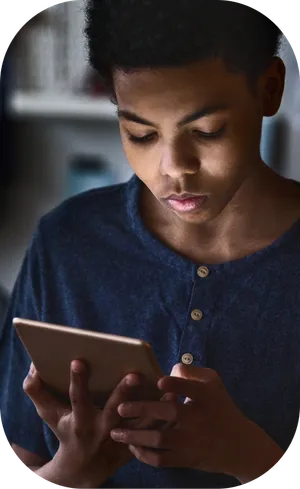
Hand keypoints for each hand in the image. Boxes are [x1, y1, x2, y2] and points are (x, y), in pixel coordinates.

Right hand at [23, 360, 163, 488]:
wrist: (83, 470)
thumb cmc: (66, 433)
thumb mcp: (50, 415)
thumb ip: (38, 392)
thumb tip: (33, 369)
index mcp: (80, 420)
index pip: (77, 398)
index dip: (77, 380)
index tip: (79, 360)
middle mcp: (101, 429)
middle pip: (113, 410)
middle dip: (123, 392)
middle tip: (134, 374)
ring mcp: (120, 439)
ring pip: (139, 423)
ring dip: (153, 407)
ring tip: (166, 389)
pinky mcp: (135, 445)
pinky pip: (153, 433)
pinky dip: (165, 419)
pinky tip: (176, 402)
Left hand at [110, 364, 284, 482]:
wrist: (239, 444)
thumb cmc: (221, 406)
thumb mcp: (213, 382)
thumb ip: (191, 373)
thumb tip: (166, 371)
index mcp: (206, 396)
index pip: (190, 388)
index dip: (175, 384)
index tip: (159, 381)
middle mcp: (198, 418)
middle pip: (170, 412)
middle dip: (143, 409)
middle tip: (120, 408)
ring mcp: (192, 440)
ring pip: (161, 439)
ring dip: (136, 436)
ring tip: (116, 432)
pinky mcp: (187, 459)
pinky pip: (162, 460)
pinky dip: (145, 456)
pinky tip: (133, 449)